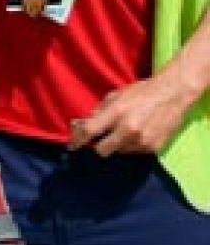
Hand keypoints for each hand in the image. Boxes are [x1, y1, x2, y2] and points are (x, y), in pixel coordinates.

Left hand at [69, 71, 198, 155]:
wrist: (172, 94)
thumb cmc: (141, 92)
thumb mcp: (115, 96)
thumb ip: (98, 111)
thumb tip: (81, 124)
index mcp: (116, 113)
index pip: (90, 132)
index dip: (78, 140)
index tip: (72, 146)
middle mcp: (128, 129)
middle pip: (102, 150)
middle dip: (98, 146)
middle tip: (100, 139)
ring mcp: (142, 141)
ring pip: (119, 152)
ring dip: (117, 145)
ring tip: (124, 130)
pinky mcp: (153, 148)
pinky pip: (135, 152)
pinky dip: (132, 145)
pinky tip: (137, 133)